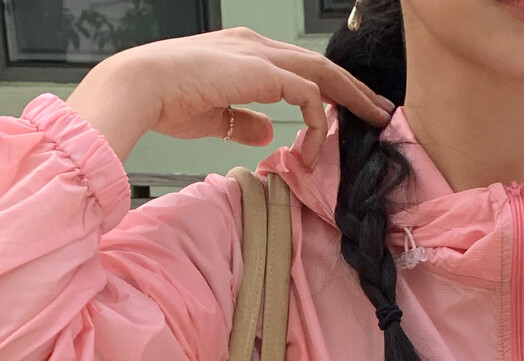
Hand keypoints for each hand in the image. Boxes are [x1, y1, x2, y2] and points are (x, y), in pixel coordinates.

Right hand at [66, 27, 394, 165]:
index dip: (329, 92)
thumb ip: (243, 120)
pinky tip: (315, 151)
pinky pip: (307, 95)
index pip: (299, 69)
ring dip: (352, 98)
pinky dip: (317, 123)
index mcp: (246, 55)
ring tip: (374, 122)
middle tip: (382, 114)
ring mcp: (261, 55)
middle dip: (354, 90)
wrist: (141, 86)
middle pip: (320, 66)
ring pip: (322, 73)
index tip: (349, 115)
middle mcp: (258, 47)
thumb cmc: (166, 101)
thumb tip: (267, 132)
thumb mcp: (214, 116)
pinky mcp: (262, 72)